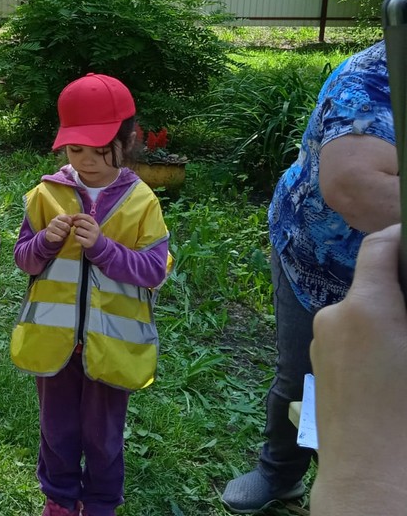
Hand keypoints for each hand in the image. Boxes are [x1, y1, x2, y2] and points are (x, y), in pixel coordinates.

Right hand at [44, 214, 73, 244]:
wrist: (51, 233)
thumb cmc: (61, 227)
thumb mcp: (65, 221)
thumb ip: (71, 218)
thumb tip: (75, 217)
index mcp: (58, 217)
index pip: (67, 218)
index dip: (70, 223)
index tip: (70, 225)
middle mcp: (53, 221)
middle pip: (66, 226)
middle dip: (68, 230)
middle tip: (66, 231)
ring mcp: (50, 227)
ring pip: (63, 233)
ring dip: (65, 235)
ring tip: (63, 234)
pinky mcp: (48, 234)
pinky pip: (59, 238)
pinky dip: (61, 239)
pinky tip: (60, 237)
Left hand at [71, 213, 100, 248]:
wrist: (95, 243)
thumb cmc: (89, 232)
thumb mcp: (89, 225)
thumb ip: (82, 219)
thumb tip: (71, 216)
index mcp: (95, 224)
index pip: (87, 217)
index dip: (79, 215)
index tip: (73, 217)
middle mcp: (95, 230)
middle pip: (81, 222)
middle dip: (76, 223)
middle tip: (75, 225)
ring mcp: (92, 237)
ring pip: (78, 230)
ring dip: (75, 231)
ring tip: (78, 232)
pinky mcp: (88, 243)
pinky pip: (77, 237)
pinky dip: (76, 236)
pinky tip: (78, 237)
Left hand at [310, 225, 406, 513]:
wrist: (373, 483)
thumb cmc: (406, 423)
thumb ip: (404, 308)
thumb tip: (401, 300)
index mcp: (365, 309)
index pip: (380, 247)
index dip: (402, 236)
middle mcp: (334, 318)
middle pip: (374, 284)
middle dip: (403, 290)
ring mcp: (322, 344)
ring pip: (364, 314)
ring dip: (391, 318)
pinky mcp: (321, 367)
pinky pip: (352, 339)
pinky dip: (377, 342)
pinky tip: (398, 370)